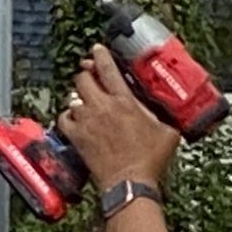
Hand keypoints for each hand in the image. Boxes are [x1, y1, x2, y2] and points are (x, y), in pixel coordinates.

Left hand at [57, 44, 180, 191]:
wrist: (129, 182)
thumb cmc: (150, 159)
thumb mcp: (166, 131)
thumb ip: (160, 114)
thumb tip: (167, 108)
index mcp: (124, 101)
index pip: (108, 68)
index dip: (101, 55)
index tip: (98, 49)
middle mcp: (102, 106)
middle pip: (83, 78)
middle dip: (87, 74)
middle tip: (92, 77)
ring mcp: (86, 121)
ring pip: (72, 96)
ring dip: (79, 96)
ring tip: (86, 100)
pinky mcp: (76, 136)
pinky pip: (63, 118)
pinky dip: (68, 116)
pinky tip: (76, 119)